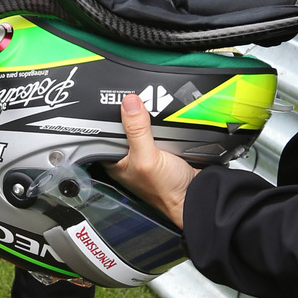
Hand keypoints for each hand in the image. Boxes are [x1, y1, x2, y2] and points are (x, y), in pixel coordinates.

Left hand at [109, 94, 198, 228]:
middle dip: (130, 114)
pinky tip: (164, 120)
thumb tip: (129, 104)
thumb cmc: (167, 191)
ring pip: (142, 125)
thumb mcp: (147, 158)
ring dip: (148, 117)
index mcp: (116, 162)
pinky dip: (162, 123)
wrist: (195, 195)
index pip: (102, 134)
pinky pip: (159, 128)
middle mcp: (129, 156)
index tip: (114, 102)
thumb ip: (137, 131)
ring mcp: (146, 151)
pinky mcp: (163, 147)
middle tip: (136, 103)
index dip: (106, 118)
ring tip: (151, 111)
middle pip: (123, 125)